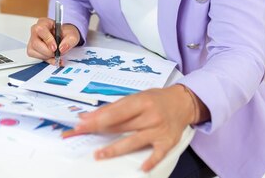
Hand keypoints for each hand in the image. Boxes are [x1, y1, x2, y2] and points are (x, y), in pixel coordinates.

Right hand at [27, 17, 80, 64]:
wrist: (65, 38)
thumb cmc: (66, 34)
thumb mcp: (72, 35)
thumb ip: (69, 41)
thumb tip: (62, 48)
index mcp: (44, 22)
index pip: (41, 29)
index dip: (48, 40)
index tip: (55, 47)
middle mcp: (36, 31)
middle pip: (35, 43)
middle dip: (47, 51)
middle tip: (56, 53)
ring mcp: (32, 40)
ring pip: (34, 51)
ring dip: (47, 56)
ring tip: (56, 54)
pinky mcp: (32, 49)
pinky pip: (36, 57)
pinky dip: (46, 59)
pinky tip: (53, 58)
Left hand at [71, 85, 194, 171]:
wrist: (182, 102)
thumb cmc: (155, 99)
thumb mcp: (136, 97)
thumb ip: (114, 107)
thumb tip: (90, 116)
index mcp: (141, 101)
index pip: (116, 112)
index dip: (98, 118)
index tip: (82, 123)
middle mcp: (150, 115)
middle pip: (122, 126)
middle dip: (100, 130)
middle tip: (81, 134)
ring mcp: (159, 130)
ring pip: (134, 141)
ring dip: (115, 149)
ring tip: (100, 154)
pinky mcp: (167, 142)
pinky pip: (158, 154)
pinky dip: (150, 161)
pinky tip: (141, 167)